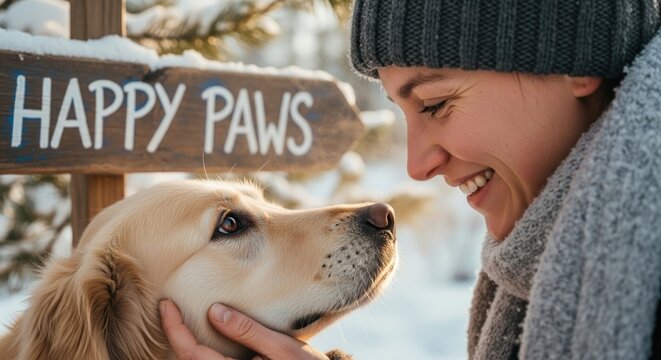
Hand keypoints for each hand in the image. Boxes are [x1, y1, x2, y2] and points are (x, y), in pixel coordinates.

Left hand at [159, 299, 329, 359]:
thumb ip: (248, 331)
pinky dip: (198, 352)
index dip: (175, 329)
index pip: (192, 353)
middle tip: (168, 308)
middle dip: (174, 336)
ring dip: (184, 345)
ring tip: (178, 320)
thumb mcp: (281, 346)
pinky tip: (200, 336)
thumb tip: (214, 312)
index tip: (166, 305)